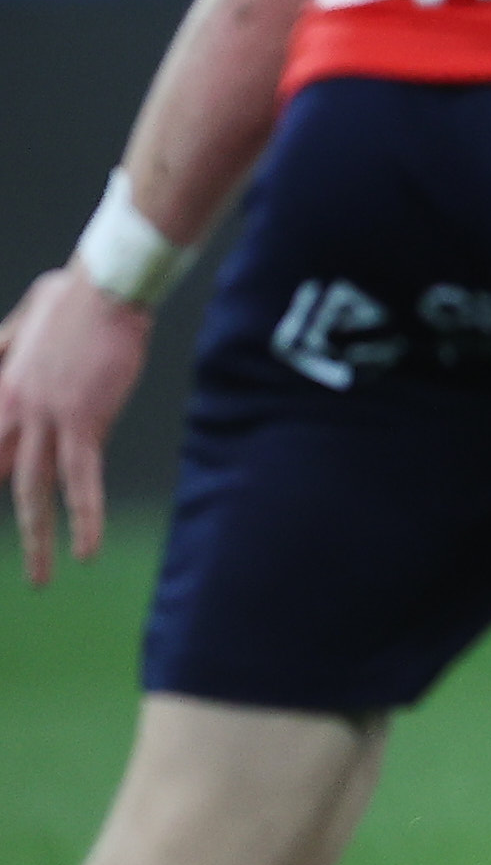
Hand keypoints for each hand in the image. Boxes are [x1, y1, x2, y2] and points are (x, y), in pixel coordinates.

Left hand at [0, 269, 152, 589]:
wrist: (106, 286)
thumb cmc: (72, 297)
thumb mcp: (22, 322)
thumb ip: (6, 348)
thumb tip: (6, 353)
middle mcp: (13, 410)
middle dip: (2, 523)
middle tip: (20, 564)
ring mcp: (46, 419)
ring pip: (32, 491)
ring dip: (35, 540)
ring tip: (41, 578)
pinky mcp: (85, 422)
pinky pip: (81, 481)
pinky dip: (84, 518)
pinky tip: (86, 551)